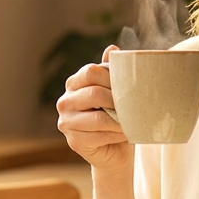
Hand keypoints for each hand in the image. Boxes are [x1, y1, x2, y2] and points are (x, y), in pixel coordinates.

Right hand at [56, 45, 130, 170]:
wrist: (116, 149)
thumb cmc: (116, 116)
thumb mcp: (115, 92)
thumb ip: (111, 71)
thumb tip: (112, 49)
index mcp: (73, 84)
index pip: (90, 72)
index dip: (111, 77)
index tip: (128, 85)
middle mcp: (64, 102)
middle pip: (94, 93)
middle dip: (117, 101)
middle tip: (133, 105)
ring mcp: (66, 123)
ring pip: (98, 118)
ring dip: (120, 120)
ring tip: (131, 120)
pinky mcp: (73, 141)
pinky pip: (100, 135)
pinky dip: (117, 134)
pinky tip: (124, 134)